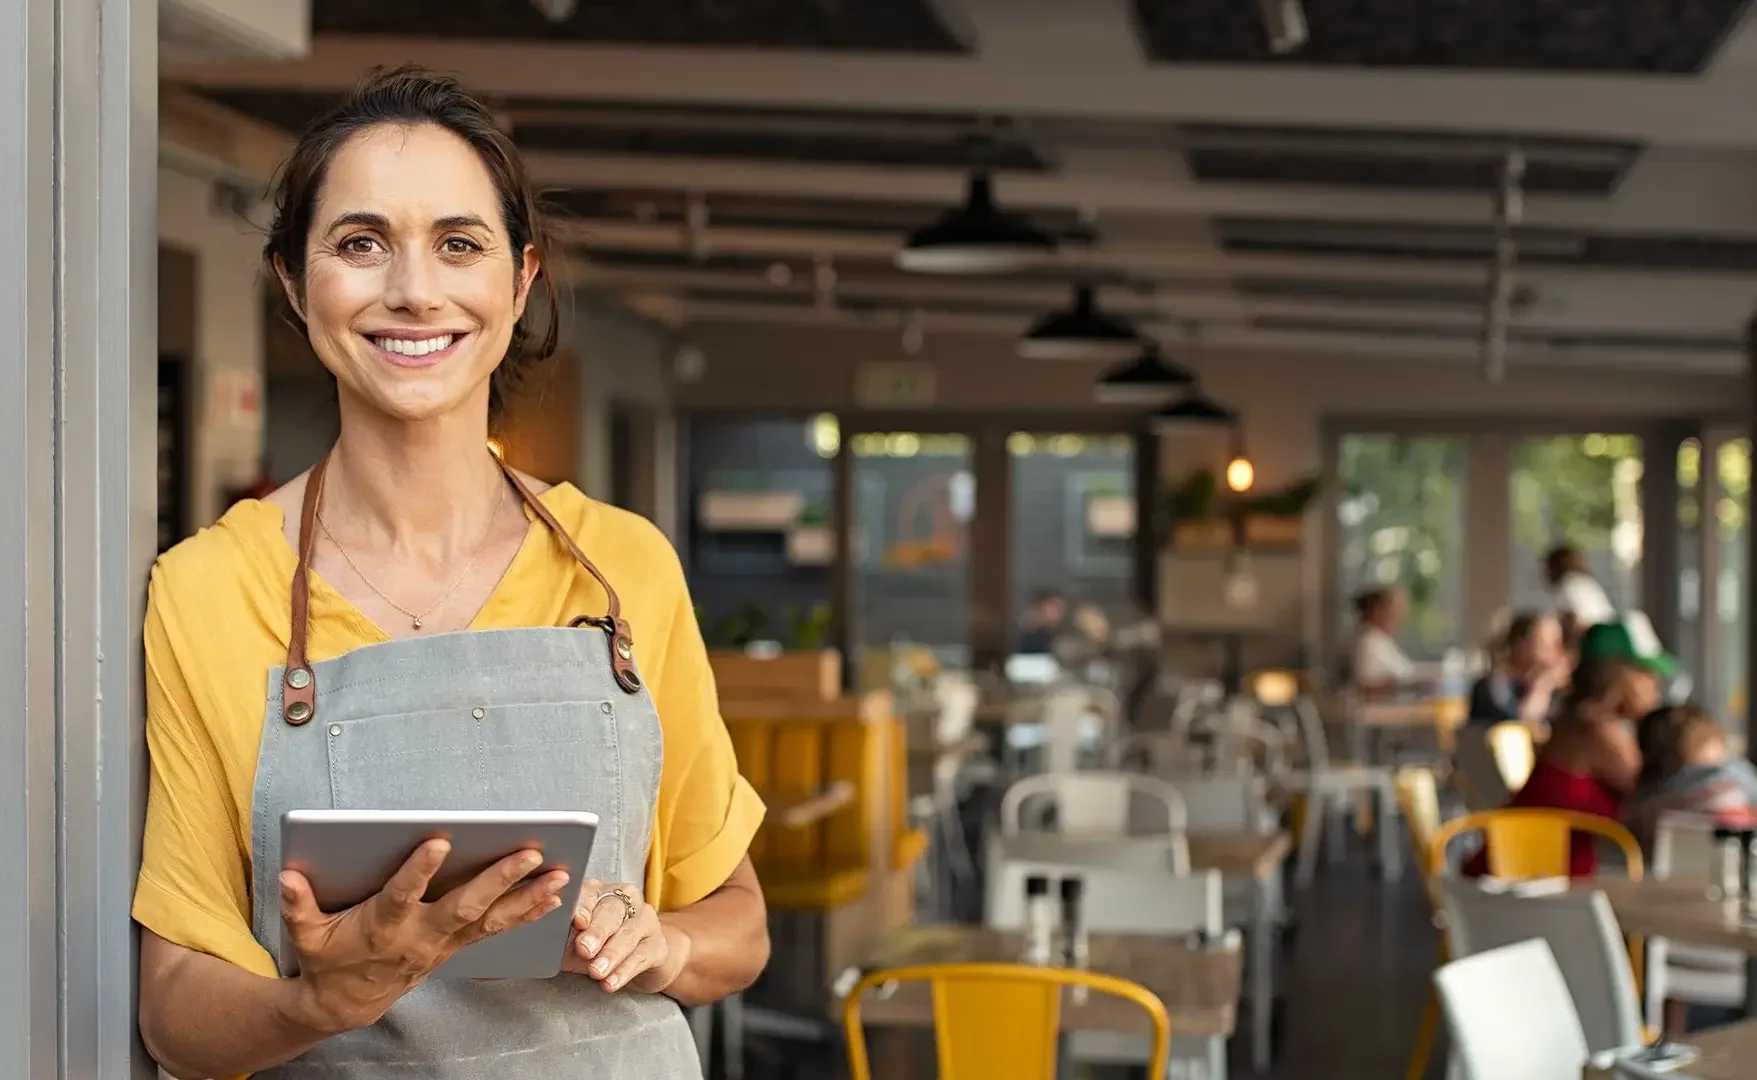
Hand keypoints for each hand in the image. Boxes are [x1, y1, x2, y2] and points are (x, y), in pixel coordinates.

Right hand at [280, 840, 569, 1033]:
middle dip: (499, 879)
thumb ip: (298, 905)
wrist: (346, 1004)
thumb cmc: (327, 958)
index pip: (402, 895)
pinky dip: (527, 912)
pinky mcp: (456, 946)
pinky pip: (497, 929)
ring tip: (561, 874)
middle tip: (530, 852)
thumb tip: (288, 876)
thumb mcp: (305, 935)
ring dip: (528, 896)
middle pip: (465, 905)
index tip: (439, 841)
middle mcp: (420, 935)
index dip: (419, 871)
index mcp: (382, 926)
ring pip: (491, 918)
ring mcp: (443, 943)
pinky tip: (555, 896)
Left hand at [564, 880, 687, 993]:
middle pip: (612, 911)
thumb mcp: (574, 940)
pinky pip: (641, 956)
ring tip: (596, 972)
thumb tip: (541, 942)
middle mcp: (626, 900)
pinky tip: (611, 982)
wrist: (640, 960)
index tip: (576, 921)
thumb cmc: (599, 946)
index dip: (583, 906)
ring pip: (628, 934)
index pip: (590, 893)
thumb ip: (561, 937)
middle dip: (597, 932)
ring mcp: (645, 921)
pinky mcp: (658, 945)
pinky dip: (624, 971)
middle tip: (584, 949)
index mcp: (599, 892)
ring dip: (611, 954)